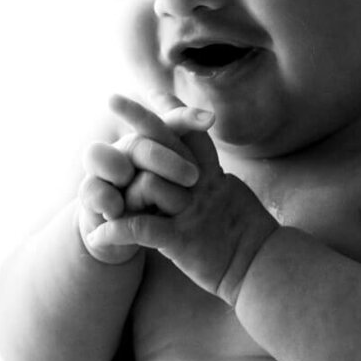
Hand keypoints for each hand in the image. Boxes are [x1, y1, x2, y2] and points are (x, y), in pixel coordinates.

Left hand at [89, 93, 277, 302]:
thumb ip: (213, 180)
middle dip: (139, 119)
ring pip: (150, 184)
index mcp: (213, 176)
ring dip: (123, 194)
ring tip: (100, 204)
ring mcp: (191, 211)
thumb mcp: (233, 199)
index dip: (173, 111)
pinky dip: (115, 232)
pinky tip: (96, 237)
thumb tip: (200, 165)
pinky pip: (141, 229)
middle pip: (168, 143)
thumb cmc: (248, 240)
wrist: (263, 269)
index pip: (191, 134)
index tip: (153, 92)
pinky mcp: (182, 240)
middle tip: (112, 98)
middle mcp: (201, 187)